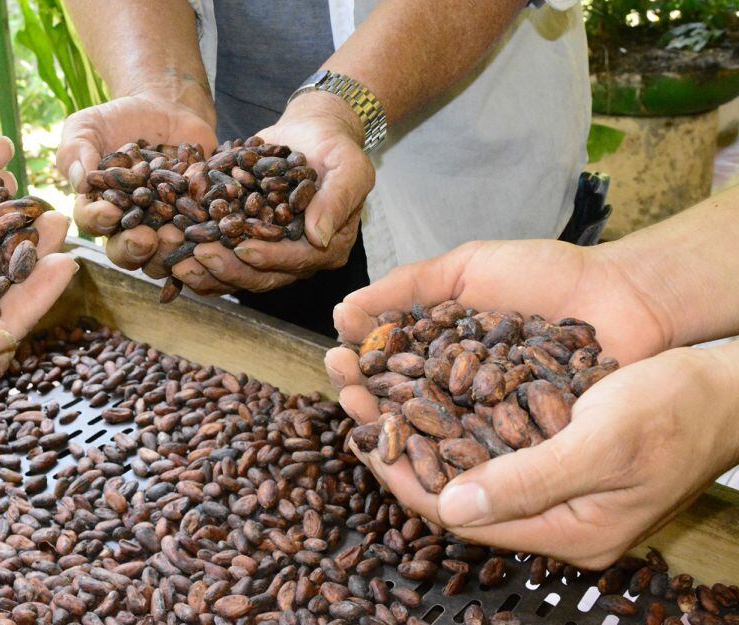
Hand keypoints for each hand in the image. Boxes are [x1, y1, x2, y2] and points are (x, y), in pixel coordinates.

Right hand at [55, 92, 216, 276]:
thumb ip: (76, 151)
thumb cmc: (118, 119)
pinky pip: (202, 235)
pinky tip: (212, 221)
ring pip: (165, 255)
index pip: (92, 222)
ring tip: (177, 233)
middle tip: (148, 237)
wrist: (165, 108)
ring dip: (171, 250)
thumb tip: (81, 180)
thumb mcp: (87, 126)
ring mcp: (164, 227)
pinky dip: (207, 231)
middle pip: (128, 251)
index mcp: (97, 208)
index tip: (111, 211)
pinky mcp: (196, 221)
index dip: (100, 220)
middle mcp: (129, 227)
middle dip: (136, 247)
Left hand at [183, 91, 372, 294]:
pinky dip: (195, 257)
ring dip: (205, 271)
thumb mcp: (349, 167)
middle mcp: (296, 259)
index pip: (295, 260)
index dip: (269, 257)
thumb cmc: (336, 148)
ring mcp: (268, 254)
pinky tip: (171, 249)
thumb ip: (336, 199)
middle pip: (260, 276)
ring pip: (235, 274)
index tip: (243, 248)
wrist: (311, 133)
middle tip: (198, 256)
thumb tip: (319, 236)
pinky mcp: (244, 242)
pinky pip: (219, 257)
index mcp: (326, 248)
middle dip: (228, 269)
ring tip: (176, 260)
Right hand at [325, 239, 676, 425]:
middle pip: (399, 405)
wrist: (623, 295)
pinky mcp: (521, 448)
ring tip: (367, 417)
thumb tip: (343, 311)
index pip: (386, 367)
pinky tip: (419, 453)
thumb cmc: (546, 275)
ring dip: (393, 431)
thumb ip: (407, 286)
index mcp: (439, 352)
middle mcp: (457, 392)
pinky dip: (446, 457)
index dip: (358, 367)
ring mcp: (488, 422)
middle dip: (365, 400)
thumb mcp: (467, 267)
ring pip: (430, 436)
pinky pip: (479, 457)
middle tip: (346, 392)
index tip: (335, 358)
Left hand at [349, 343, 738, 568]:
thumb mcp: (602, 444)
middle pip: (455, 492)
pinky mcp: (556, 456)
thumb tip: (450, 507)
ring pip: (466, 466)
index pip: (463, 516)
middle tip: (353, 406)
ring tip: (372, 394)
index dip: (406, 478)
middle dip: (400, 450)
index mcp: (567, 530)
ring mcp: (555, 489)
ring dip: (418, 431)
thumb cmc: (675, 411)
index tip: (362, 438)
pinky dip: (451, 419)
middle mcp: (554, 517)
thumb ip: (530, 481)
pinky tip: (421, 389)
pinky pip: (489, 446)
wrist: (727, 387)